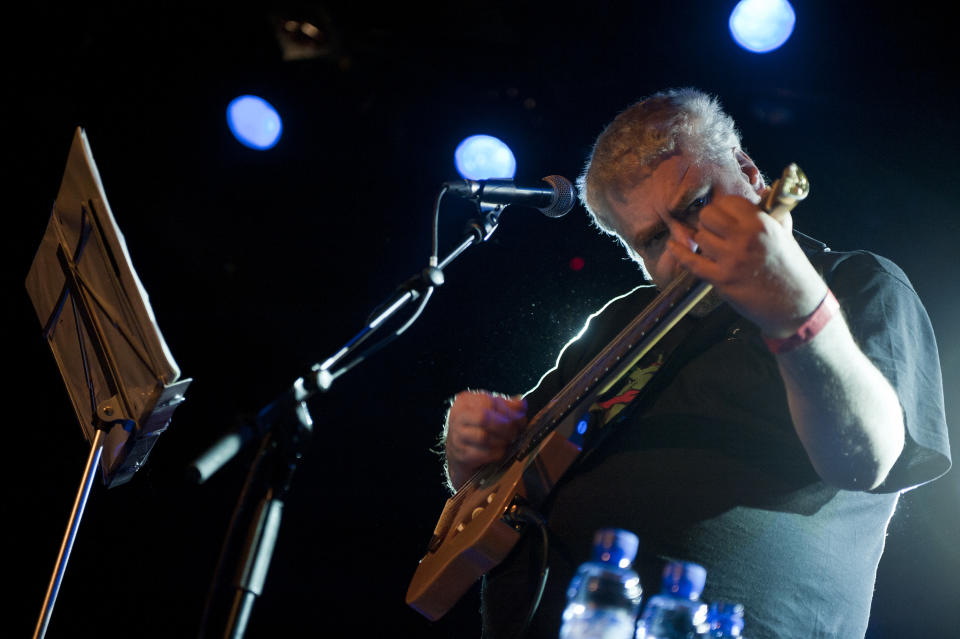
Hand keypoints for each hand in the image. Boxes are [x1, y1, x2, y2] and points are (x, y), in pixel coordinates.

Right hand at [444, 390, 526, 489]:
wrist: (460, 453)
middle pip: (484, 418)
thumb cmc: (477, 427)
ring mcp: (457, 437)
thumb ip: (507, 405)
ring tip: (508, 441)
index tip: (521, 419)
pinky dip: (497, 453)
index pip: (490, 402)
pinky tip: (501, 451)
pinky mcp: (462, 455)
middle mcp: (458, 417)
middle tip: (515, 432)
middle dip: (506, 426)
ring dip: (502, 440)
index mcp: (465, 401)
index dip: (509, 411)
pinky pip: (484, 453)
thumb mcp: (490, 410)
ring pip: (484, 437)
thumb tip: (521, 404)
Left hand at [666, 194, 826, 336]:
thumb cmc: (790, 267)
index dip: (724, 207)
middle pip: (708, 216)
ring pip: (700, 238)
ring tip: (714, 246)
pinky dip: (680, 253)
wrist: (795, 304)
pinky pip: (691, 262)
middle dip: (709, 221)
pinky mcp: (722, 280)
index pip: (728, 202)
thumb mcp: (785, 233)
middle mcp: (745, 239)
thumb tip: (762, 190)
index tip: (725, 215)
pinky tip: (673, 246)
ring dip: (703, 241)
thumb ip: (771, 211)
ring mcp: (731, 260)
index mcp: (761, 224)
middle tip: (715, 230)